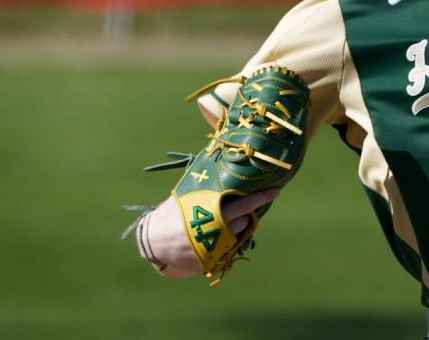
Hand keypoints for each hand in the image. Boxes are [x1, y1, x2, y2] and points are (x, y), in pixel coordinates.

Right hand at [143, 189, 279, 277]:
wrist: (152, 242)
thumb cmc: (171, 214)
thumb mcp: (187, 197)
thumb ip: (207, 189)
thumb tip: (224, 167)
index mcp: (209, 211)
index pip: (243, 204)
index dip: (261, 197)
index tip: (276, 191)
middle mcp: (214, 230)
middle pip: (245, 220)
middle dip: (246, 213)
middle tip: (241, 208)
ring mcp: (213, 248)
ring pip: (238, 235)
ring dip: (236, 227)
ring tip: (222, 222)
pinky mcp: (210, 261)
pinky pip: (227, 249)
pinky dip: (225, 241)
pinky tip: (215, 235)